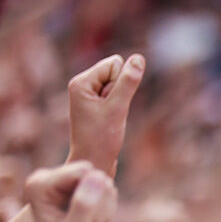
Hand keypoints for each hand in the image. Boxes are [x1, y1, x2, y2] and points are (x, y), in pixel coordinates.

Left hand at [66, 53, 144, 175]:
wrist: (93, 163)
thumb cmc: (102, 139)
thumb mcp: (118, 109)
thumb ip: (128, 82)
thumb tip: (139, 58)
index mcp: (81, 82)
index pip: (114, 64)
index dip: (121, 84)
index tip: (110, 106)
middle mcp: (82, 85)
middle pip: (116, 72)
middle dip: (121, 92)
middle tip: (110, 114)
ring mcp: (88, 95)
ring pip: (119, 85)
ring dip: (121, 102)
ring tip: (110, 119)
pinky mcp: (96, 104)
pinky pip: (117, 95)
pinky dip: (119, 107)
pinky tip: (111, 121)